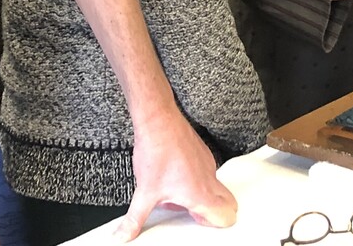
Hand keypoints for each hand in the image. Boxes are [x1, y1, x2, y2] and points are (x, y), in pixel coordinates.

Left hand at [112, 109, 237, 240]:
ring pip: (215, 186)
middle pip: (228, 203)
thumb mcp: (144, 192)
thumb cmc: (156, 151)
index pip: (227, 216)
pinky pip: (206, 171)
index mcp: (200, 193)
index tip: (196, 223)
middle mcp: (209, 178)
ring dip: (201, 194)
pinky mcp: (202, 151)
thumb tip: (124, 235)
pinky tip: (173, 174)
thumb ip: (135, 219)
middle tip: (189, 211)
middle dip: (212, 212)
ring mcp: (208, 163)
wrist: (158, 120)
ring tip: (175, 191)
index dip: (214, 225)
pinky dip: (196, 179)